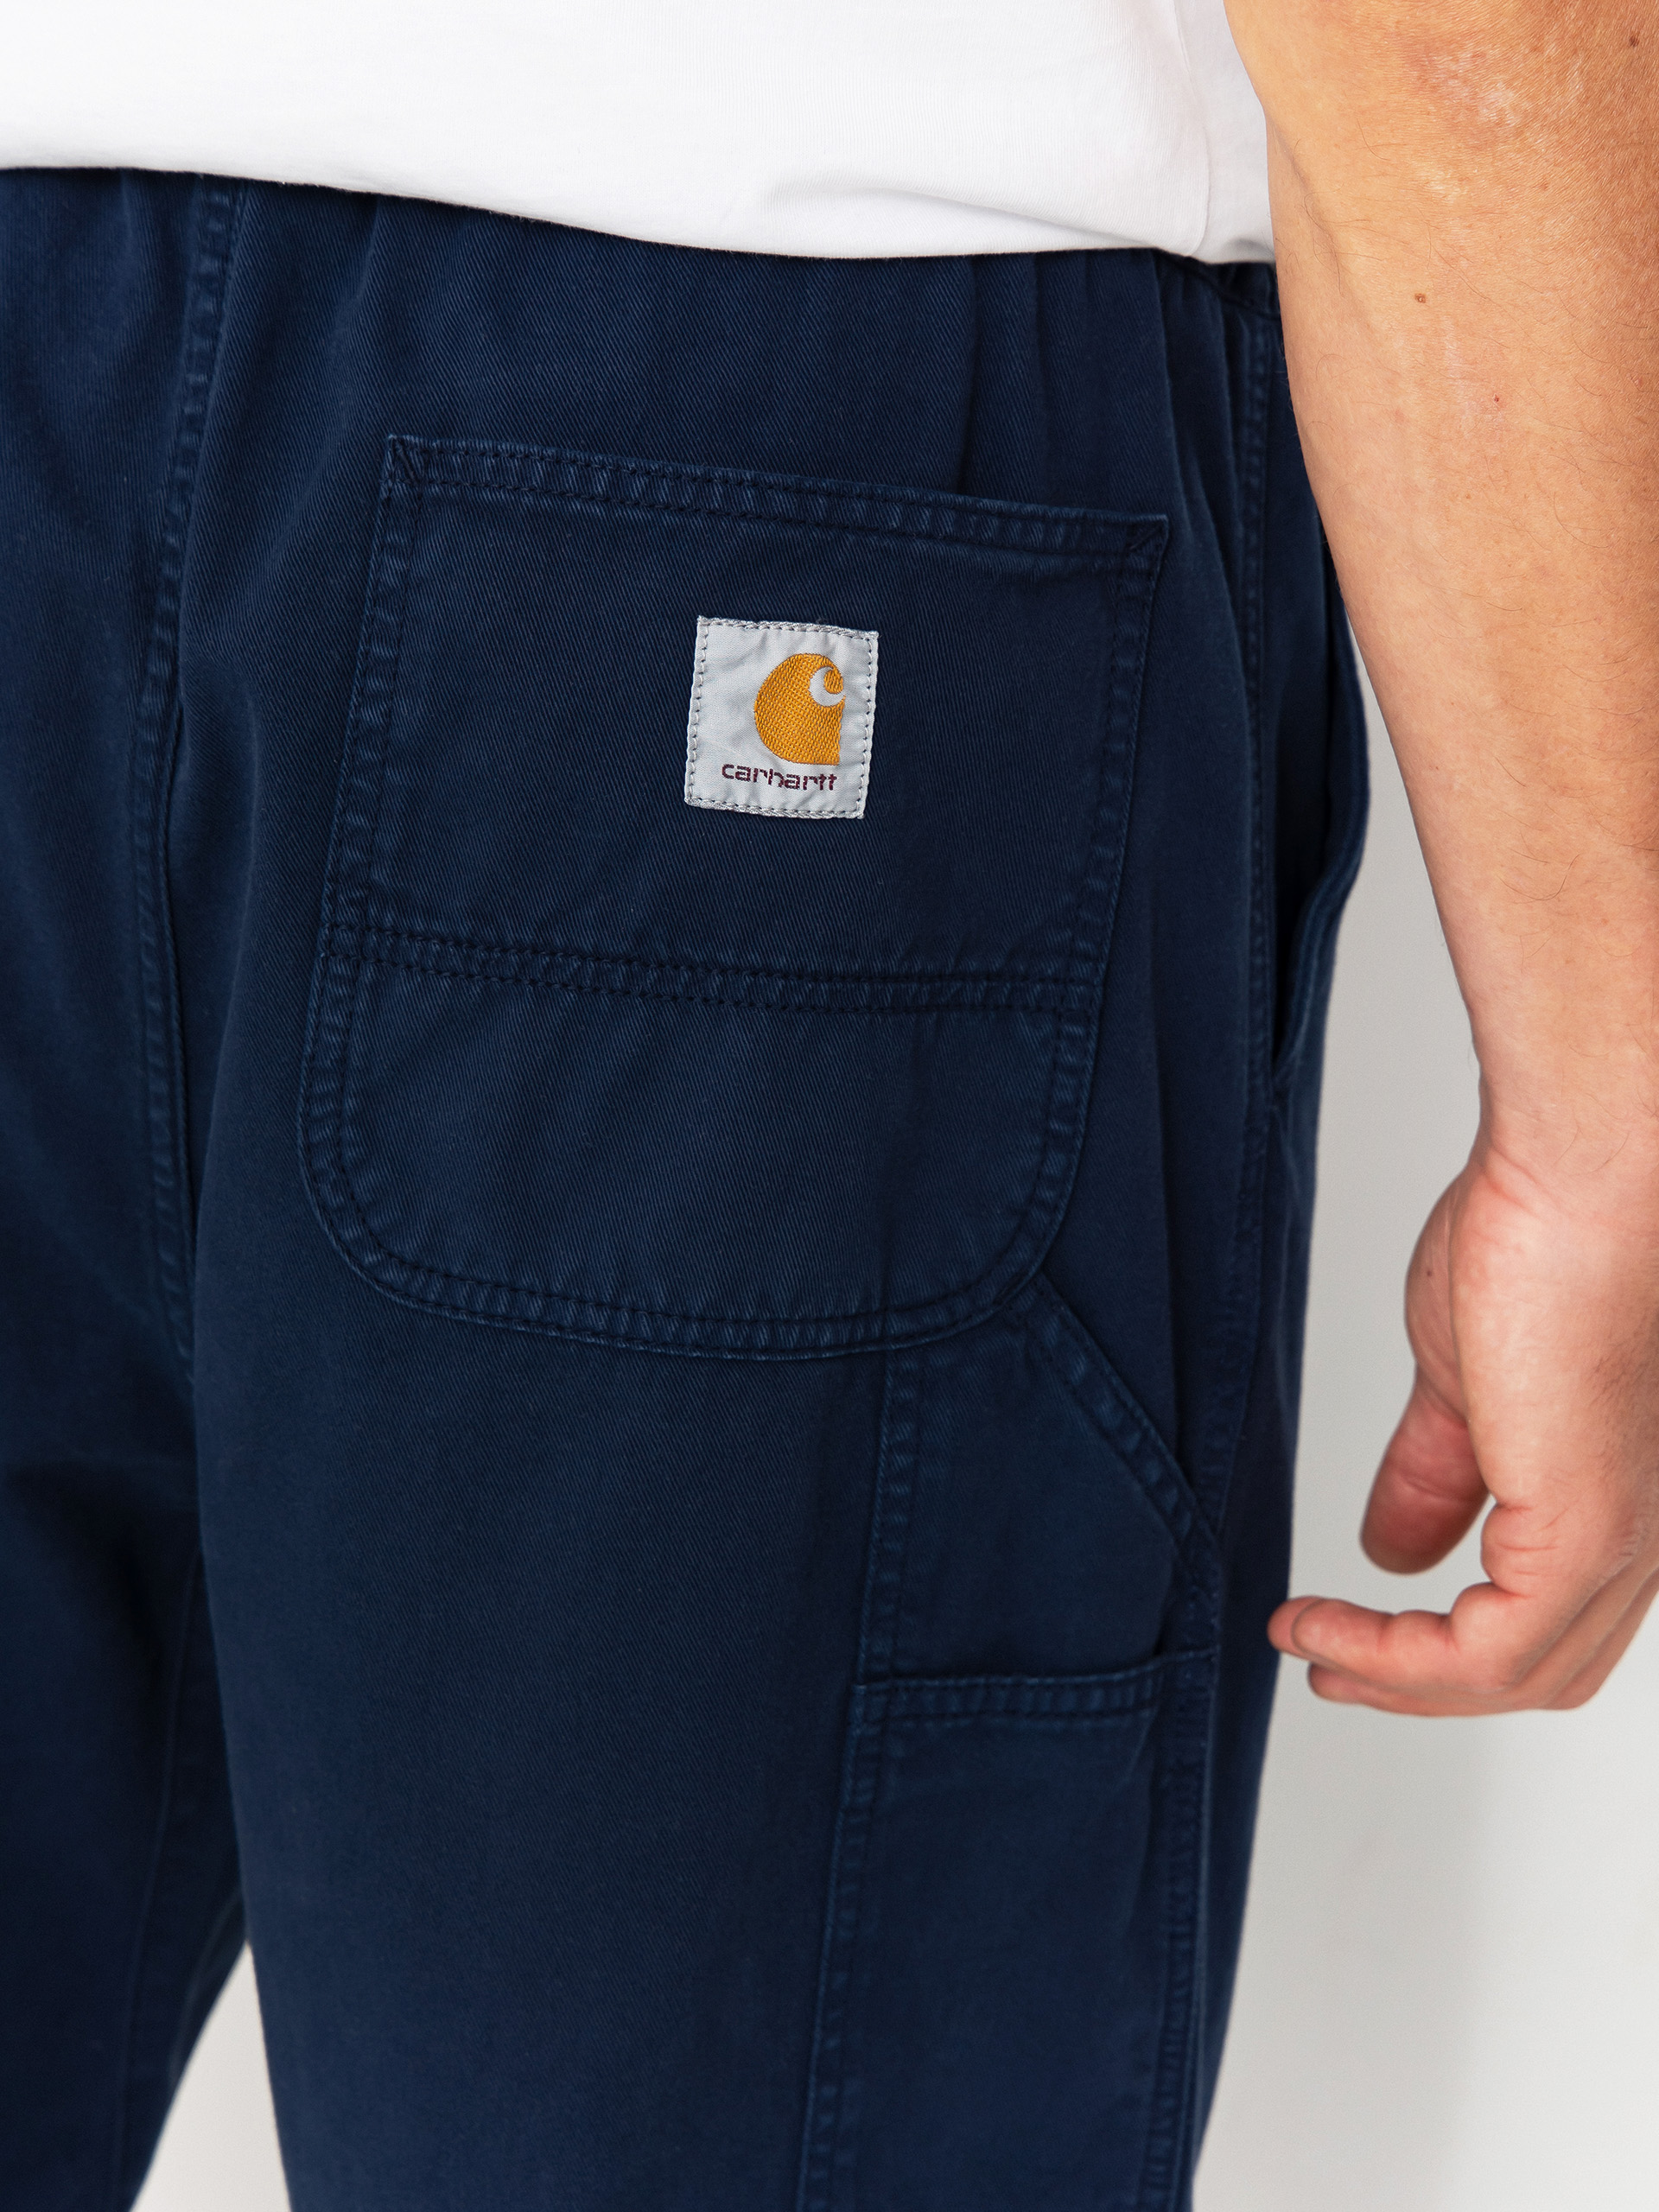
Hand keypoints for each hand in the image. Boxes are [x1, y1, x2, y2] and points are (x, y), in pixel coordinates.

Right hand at [1269, 1128, 1658, 1714]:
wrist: (1591, 1174)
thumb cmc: (1549, 1235)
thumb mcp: (1464, 1382)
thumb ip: (1435, 1472)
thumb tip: (1391, 1548)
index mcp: (1619, 1491)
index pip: (1551, 1615)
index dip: (1450, 1643)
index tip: (1351, 1630)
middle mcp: (1642, 1532)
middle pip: (1545, 1668)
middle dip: (1425, 1686)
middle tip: (1333, 1668)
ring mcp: (1619, 1541)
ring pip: (1517, 1676)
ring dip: (1397, 1682)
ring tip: (1312, 1652)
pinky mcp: (1581, 1537)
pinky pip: (1483, 1655)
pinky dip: (1394, 1661)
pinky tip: (1324, 1630)